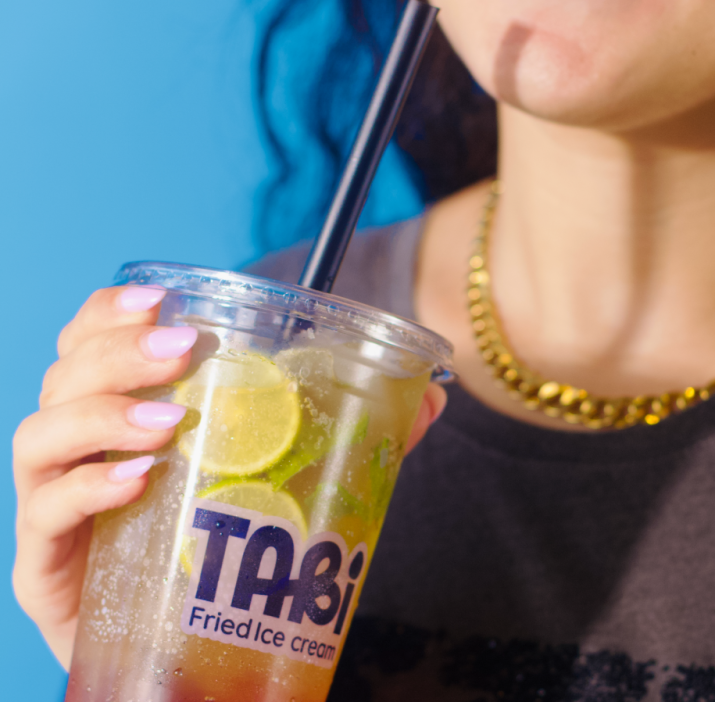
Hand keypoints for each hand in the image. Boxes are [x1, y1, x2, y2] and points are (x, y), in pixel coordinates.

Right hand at [12, 285, 444, 670]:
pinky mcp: (48, 566)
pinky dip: (88, 488)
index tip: (163, 298)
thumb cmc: (226, 548)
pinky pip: (46, 513)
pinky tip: (139, 481)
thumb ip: (355, 435)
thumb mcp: (291, 477)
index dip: (115, 313)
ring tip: (171, 420)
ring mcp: (57, 504)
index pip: (94, 342)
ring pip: (43, 433)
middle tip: (180, 349)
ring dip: (104, 414)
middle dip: (117, 351)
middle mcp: (81, 449)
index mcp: (126, 415)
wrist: (189, 649)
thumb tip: (426, 399)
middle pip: (66, 373)